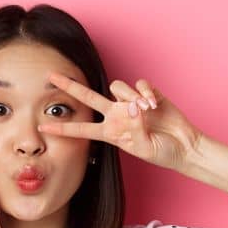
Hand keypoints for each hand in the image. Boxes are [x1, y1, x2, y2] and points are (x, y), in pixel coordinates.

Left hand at [37, 72, 201, 171]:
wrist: (184, 146)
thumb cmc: (163, 152)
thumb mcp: (145, 148)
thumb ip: (135, 129)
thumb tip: (133, 106)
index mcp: (111, 132)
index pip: (82, 129)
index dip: (63, 129)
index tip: (43, 128)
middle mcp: (117, 115)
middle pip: (88, 97)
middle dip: (70, 86)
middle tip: (51, 75)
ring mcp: (131, 103)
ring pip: (117, 88)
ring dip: (130, 96)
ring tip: (146, 110)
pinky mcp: (148, 94)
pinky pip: (139, 85)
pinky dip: (145, 92)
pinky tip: (153, 104)